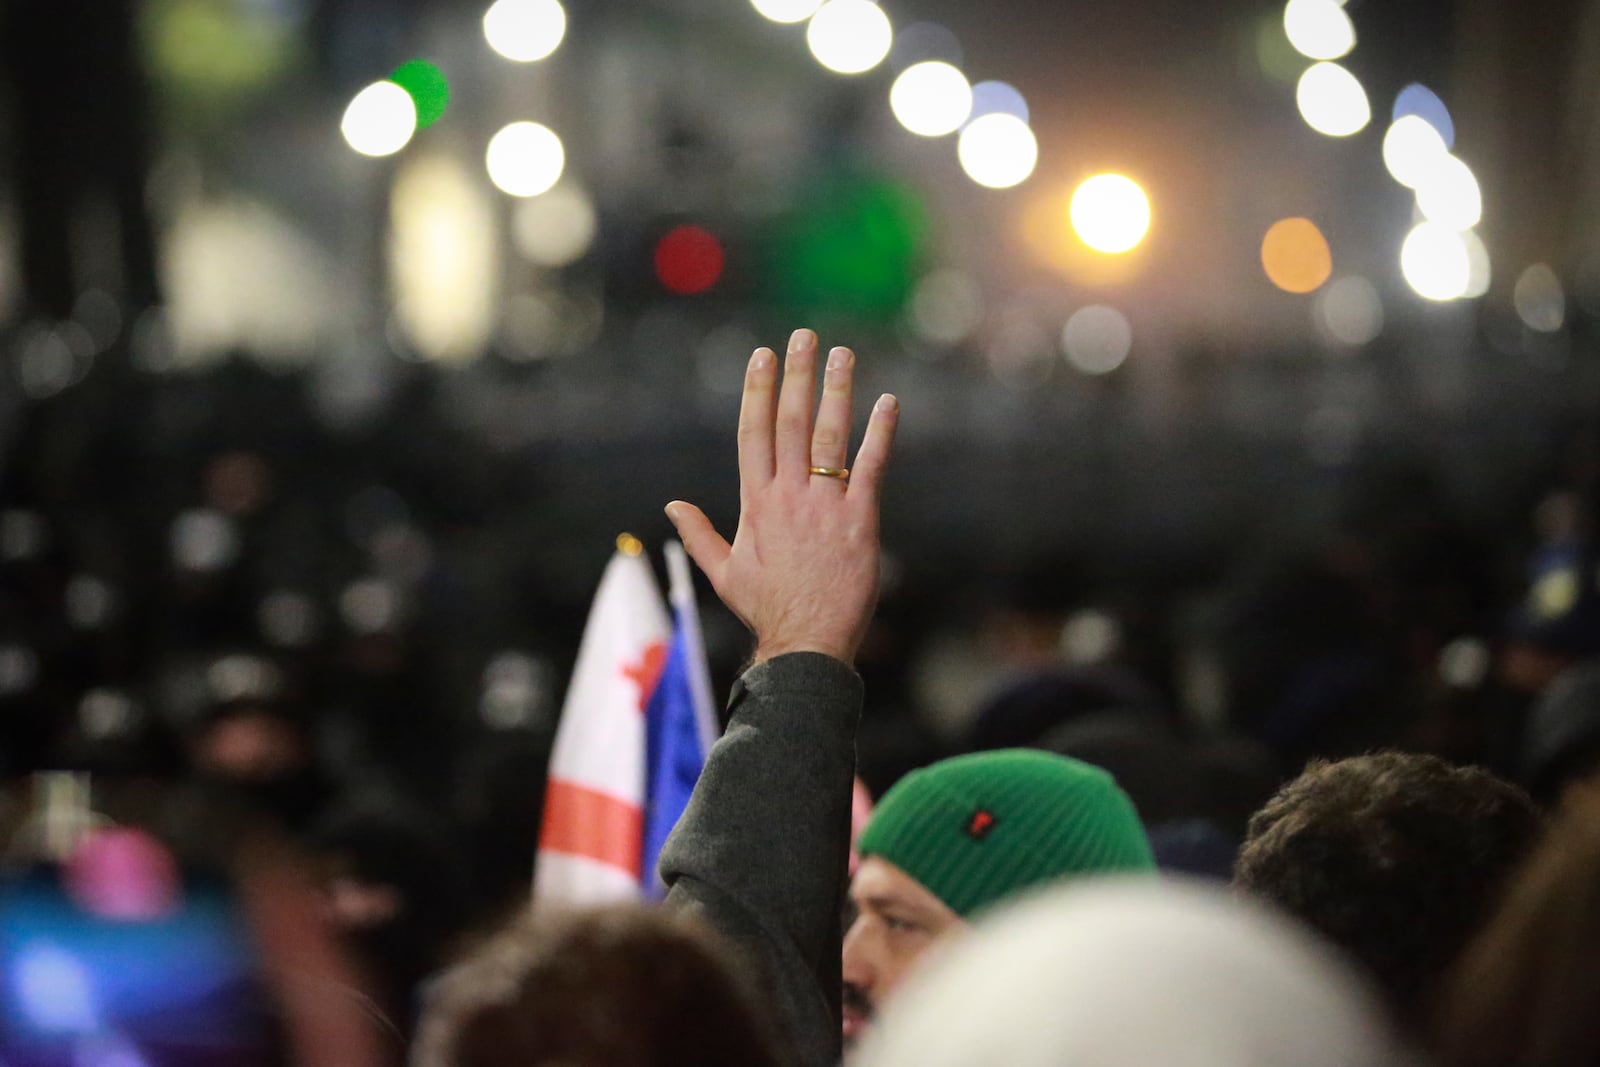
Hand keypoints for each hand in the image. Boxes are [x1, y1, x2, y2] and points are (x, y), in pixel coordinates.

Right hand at [666, 328, 897, 666]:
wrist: (807, 642)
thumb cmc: (767, 610)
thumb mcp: (724, 572)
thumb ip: (699, 534)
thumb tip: (672, 506)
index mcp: (755, 504)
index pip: (754, 433)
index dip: (758, 391)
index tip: (762, 356)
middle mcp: (787, 496)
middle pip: (791, 423)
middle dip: (797, 375)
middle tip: (804, 336)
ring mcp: (824, 506)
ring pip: (829, 436)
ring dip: (837, 391)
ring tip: (843, 354)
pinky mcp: (859, 520)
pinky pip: (871, 467)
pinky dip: (880, 433)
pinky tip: (888, 402)